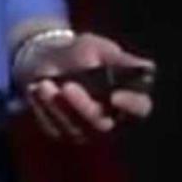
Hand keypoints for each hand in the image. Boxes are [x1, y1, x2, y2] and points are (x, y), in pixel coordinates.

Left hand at [12, 31, 155, 143]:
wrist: (46, 60)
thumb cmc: (78, 54)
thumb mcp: (96, 48)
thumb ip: (117, 58)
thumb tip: (146, 67)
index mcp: (128, 98)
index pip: (140, 108)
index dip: (132, 104)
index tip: (116, 96)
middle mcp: (111, 120)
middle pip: (103, 125)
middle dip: (84, 107)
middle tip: (68, 87)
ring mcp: (86, 130)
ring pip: (75, 128)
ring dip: (58, 107)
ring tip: (44, 84)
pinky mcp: (62, 133)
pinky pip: (52, 128)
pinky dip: (42, 109)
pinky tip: (35, 90)